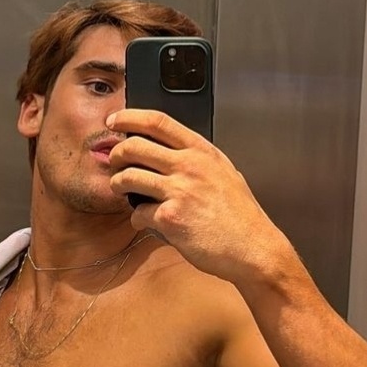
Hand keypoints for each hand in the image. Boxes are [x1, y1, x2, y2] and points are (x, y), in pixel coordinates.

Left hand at [105, 108, 290, 284]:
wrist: (253, 248)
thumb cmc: (241, 216)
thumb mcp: (225, 173)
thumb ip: (199, 161)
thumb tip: (173, 155)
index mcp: (202, 151)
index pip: (157, 121)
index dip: (129, 118)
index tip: (114, 122)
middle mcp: (189, 166)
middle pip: (134, 146)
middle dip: (116, 154)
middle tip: (114, 162)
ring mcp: (179, 191)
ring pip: (128, 177)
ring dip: (117, 184)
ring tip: (120, 189)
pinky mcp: (170, 218)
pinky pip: (138, 213)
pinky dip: (137, 218)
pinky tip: (145, 222)